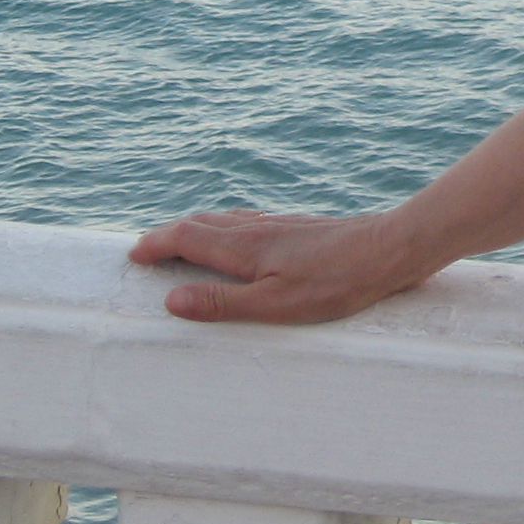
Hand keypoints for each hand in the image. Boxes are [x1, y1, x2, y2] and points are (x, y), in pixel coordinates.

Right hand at [127, 208, 435, 323]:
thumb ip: (222, 302)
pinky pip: (249, 221)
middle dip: (169, 234)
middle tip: (146, 249)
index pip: (186, 238)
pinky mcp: (300, 226)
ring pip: (225, 219)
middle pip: (200, 223)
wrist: (391, 249)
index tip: (133, 255)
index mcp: (244, 247)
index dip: (156, 245)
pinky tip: (240, 236)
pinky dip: (226, 226)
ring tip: (182, 240)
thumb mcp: (276, 304)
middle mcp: (257, 228)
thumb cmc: (337, 283)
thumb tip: (171, 300)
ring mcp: (280, 223)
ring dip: (196, 228)